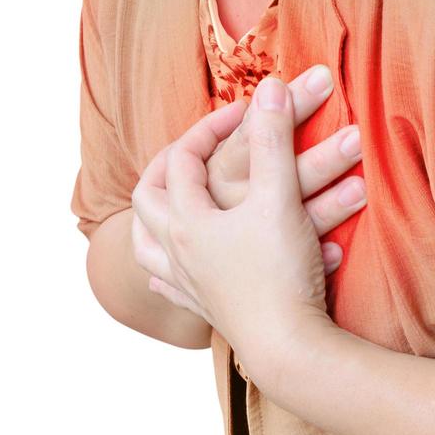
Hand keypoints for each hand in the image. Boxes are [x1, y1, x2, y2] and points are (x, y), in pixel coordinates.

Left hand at [131, 75, 347, 383]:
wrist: (287, 347)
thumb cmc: (280, 272)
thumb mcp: (279, 195)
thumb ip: (273, 138)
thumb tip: (271, 86)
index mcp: (186, 219)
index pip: (182, 159)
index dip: (210, 128)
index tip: (246, 113)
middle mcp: (176, 251)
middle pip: (149, 200)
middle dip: (166, 168)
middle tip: (191, 153)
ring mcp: (187, 284)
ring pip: (148, 245)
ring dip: (153, 219)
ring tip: (166, 207)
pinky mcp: (206, 311)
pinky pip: (169, 287)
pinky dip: (167, 269)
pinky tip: (176, 269)